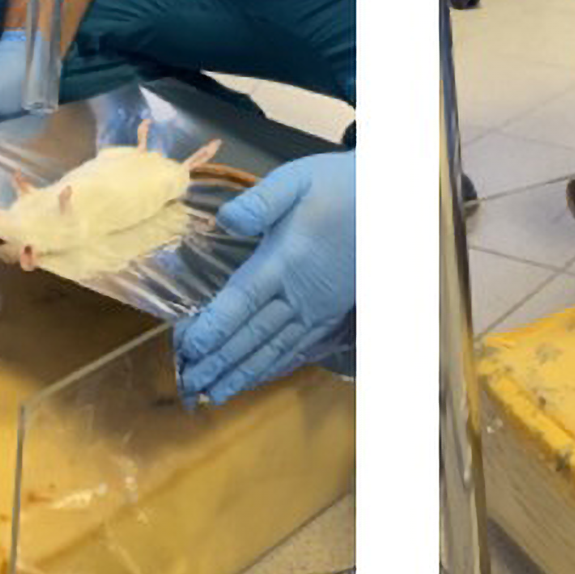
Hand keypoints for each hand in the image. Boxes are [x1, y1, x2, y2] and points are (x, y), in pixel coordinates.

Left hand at [176, 150, 355, 404]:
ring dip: (242, 373)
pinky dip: (273, 367)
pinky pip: (298, 348)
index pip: (242, 301)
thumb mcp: (297, 179)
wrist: (387, 202)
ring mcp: (318, 308)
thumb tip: (226, 219)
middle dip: (219, 362)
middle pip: (253, 335)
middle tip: (188, 385)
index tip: (188, 349)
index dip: (214, 328)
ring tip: (213, 394)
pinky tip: (255, 379)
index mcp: (285, 260)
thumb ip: (261, 201)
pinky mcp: (330, 315)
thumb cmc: (337, 187)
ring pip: (274, 348)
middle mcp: (300, 293)